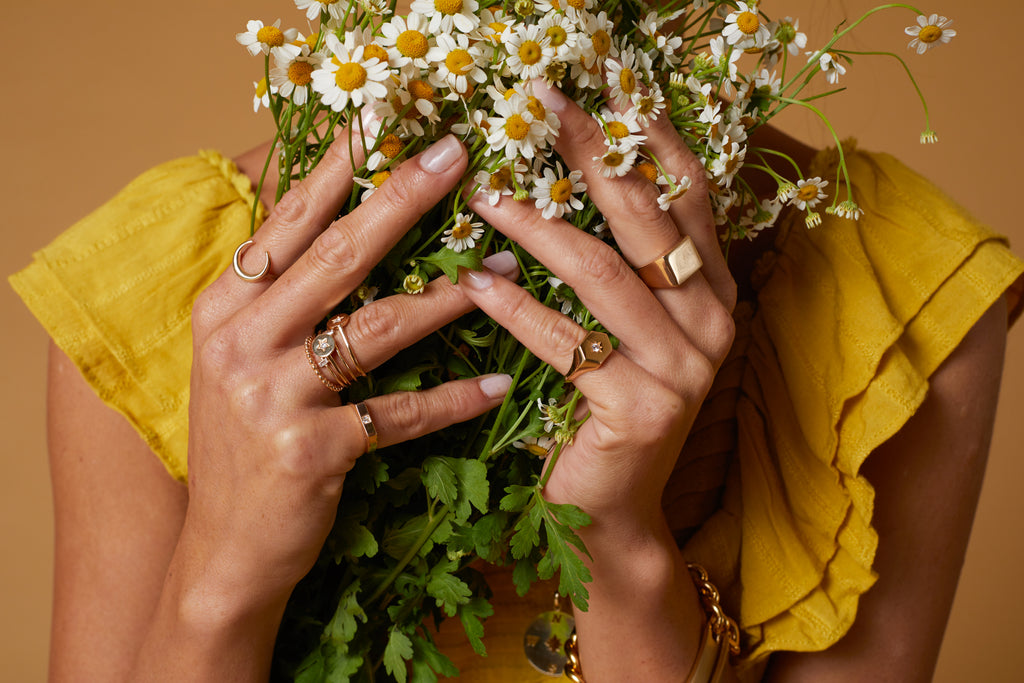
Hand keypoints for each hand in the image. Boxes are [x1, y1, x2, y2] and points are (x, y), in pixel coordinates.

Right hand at [177, 132, 516, 623]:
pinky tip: (498, 384)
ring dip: (452, 297)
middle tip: (458, 157)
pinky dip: (452, 399)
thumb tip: (346, 221)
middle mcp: (241, 341)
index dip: (340, 169)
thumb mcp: (243, 356)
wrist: (225, 549)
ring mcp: (273, 397)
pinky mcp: (312, 452)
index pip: (289, 222)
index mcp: (225, 306)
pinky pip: (399, 414)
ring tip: (509, 271)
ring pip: (377, 328)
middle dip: (402, 200)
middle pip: (337, 256)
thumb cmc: (245, 441)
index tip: (388, 121)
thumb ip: (282, 294)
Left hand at [462, 81, 736, 531]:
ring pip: (602, 273)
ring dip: (537, 229)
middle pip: (645, 217)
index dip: (648, 138)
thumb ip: (617, 264)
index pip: (688, 194)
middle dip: (590, 155)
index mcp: (711, 289)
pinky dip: (515, 309)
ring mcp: (684, 366)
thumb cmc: (608, 409)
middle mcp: (711, 320)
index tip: (601, 88)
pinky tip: (474, 283)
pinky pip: (566, 341)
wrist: (614, 511)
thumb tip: (552, 181)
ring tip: (485, 198)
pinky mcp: (641, 407)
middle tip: (537, 105)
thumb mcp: (626, 331)